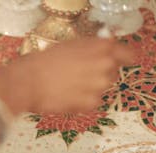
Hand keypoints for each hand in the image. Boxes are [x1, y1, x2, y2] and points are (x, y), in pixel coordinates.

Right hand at [0, 38, 133, 113]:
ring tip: (68, 86)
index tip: (122, 63)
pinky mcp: (91, 103)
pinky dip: (82, 101)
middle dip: (99, 75)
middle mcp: (105, 65)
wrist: (28, 82)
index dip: (124, 59)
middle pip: (112, 73)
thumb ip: (92, 48)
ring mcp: (100, 85)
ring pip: (101, 89)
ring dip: (89, 89)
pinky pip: (92, 102)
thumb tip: (104, 49)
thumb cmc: (45, 62)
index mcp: (101, 47)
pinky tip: (67, 96)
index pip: (127, 54)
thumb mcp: (71, 45)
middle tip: (78, 76)